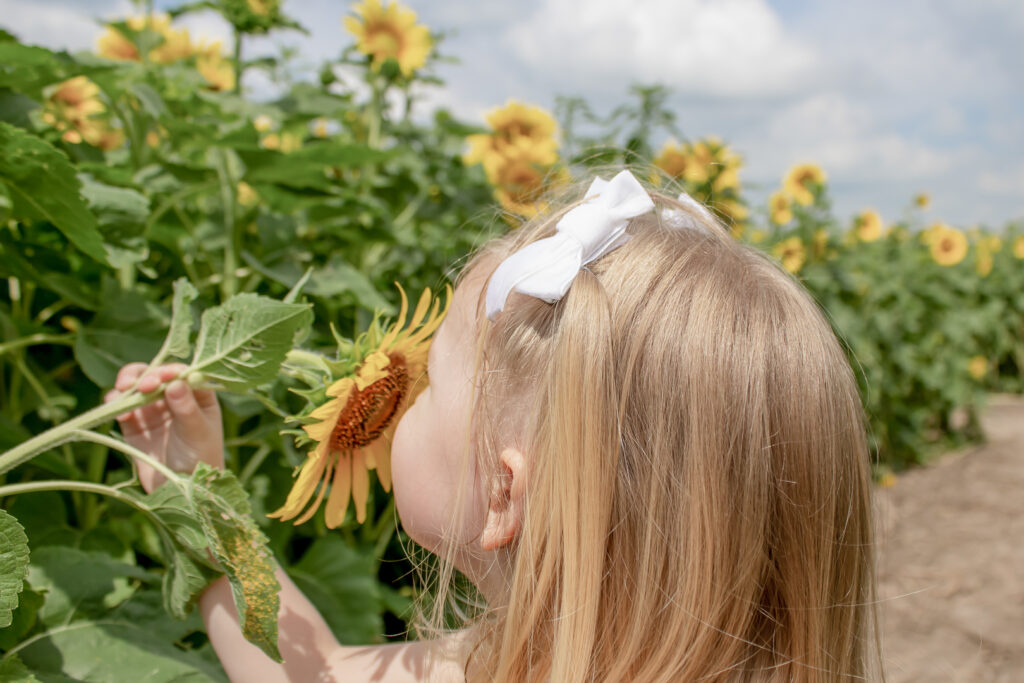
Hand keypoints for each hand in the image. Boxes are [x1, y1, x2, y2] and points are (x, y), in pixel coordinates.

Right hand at [105, 363, 223, 493]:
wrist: (180, 490)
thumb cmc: (200, 459)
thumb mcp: (198, 433)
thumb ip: (187, 409)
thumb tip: (176, 383)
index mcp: (198, 396)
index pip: (184, 374)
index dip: (172, 370)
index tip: (165, 376)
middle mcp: (174, 397)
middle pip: (157, 374)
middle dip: (147, 375)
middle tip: (144, 385)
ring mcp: (153, 409)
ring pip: (136, 385)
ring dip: (128, 382)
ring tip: (124, 389)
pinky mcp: (134, 423)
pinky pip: (121, 406)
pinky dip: (116, 402)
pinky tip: (120, 412)